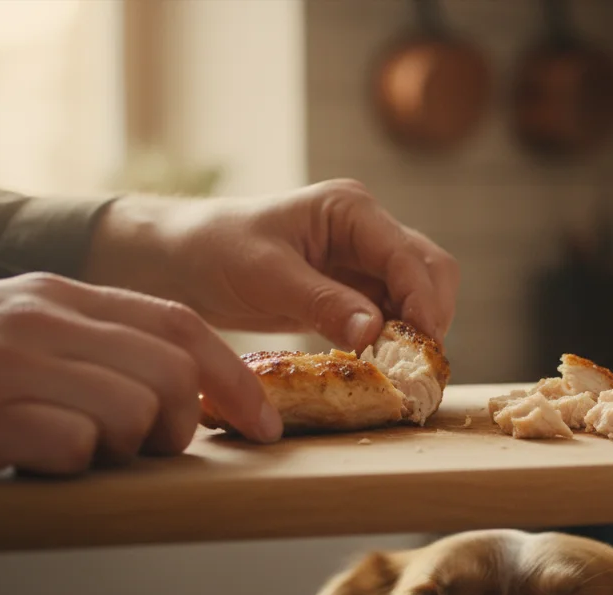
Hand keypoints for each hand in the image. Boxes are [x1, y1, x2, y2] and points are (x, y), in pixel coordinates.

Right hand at [0, 273, 281, 490]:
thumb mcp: (8, 324)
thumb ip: (83, 341)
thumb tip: (164, 384)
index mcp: (57, 295)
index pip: (179, 324)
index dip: (235, 375)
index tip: (266, 422)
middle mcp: (43, 320)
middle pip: (171, 369)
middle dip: (183, 422)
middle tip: (149, 448)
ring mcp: (11, 364)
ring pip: (133, 407)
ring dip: (126, 447)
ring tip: (78, 453)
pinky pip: (71, 446)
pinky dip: (70, 466)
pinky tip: (32, 463)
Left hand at [83, 179, 459, 350]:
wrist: (181, 261)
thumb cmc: (216, 253)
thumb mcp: (267, 277)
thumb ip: (323, 302)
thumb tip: (376, 332)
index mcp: (350, 209)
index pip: (408, 255)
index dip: (422, 301)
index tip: (421, 346)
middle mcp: (367, 229)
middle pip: (430, 270)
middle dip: (431, 315)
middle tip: (417, 364)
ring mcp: (364, 259)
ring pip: (419, 293)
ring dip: (418, 329)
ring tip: (400, 368)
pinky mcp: (354, 289)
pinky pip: (394, 313)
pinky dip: (397, 338)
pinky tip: (382, 363)